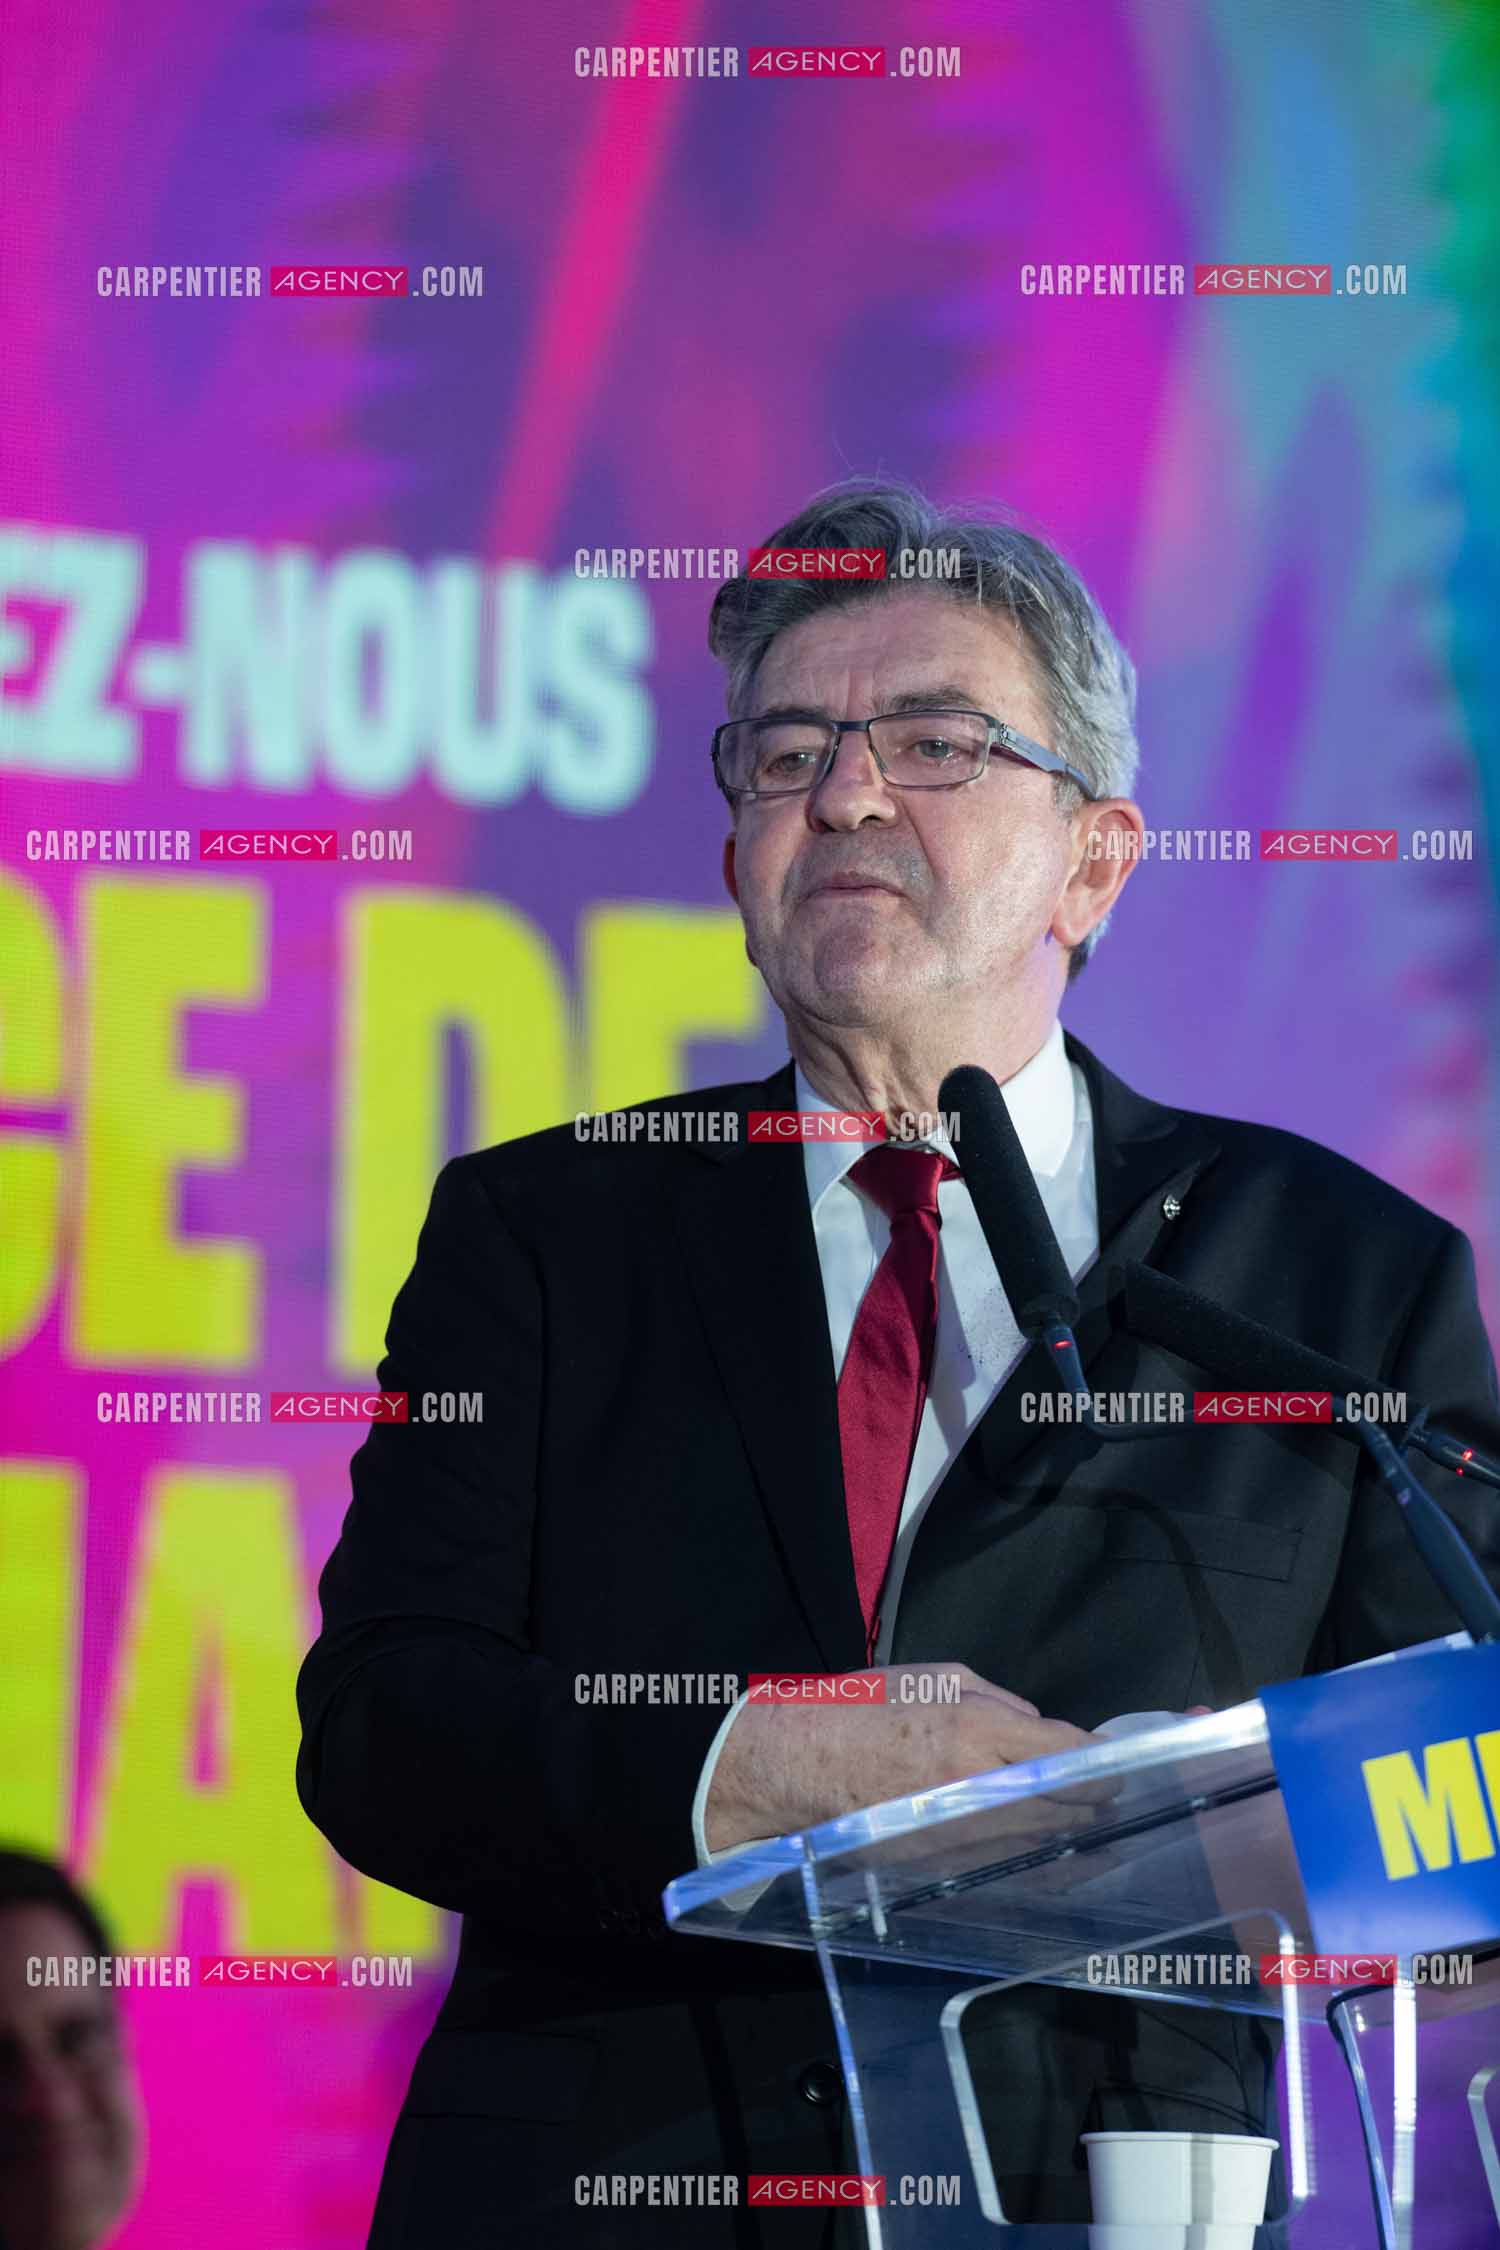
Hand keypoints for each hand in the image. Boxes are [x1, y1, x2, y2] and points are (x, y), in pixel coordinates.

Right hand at [703, 1661, 1102, 1854]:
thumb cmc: (859, 1710)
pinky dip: (1045, 1869)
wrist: (795, 1769)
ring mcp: (962, 1837)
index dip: (1101, 1758)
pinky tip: (1067, 1866)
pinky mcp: (945, 1868)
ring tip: (1104, 1831)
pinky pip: (1013, 1872)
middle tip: (1115, 1795)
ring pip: (1046, 1845)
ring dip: (1081, 1837)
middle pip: (1066, 1803)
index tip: (1118, 1759)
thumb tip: (1036, 1727)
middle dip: (1097, 1799)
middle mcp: (977, 1789)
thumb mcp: (930, 1677)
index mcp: (975, 1730)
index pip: (1064, 1752)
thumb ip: (997, 1699)